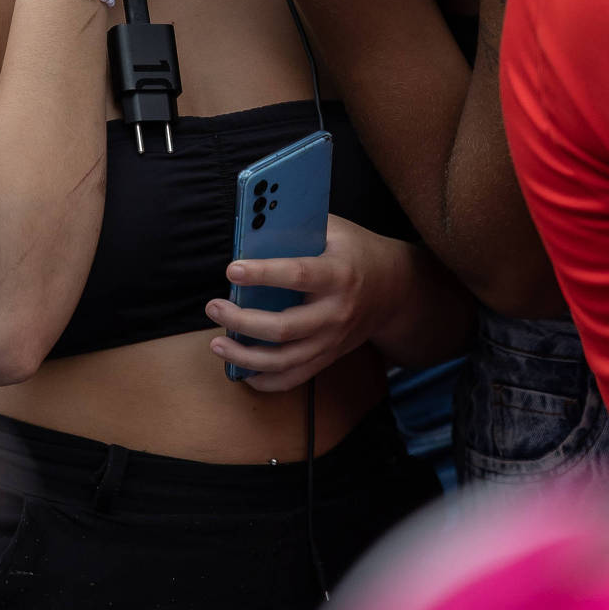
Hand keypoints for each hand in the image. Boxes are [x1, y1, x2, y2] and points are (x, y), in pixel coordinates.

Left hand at [205, 215, 416, 392]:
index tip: (232, 270)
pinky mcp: (328, 357)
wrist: (394, 290)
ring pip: (284, 361)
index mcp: (338, 274)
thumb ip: (297, 228)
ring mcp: (332, 341)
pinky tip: (241, 371)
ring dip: (245, 356)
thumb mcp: (334, 229)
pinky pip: (294, 379)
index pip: (298, 276)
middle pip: (284, 328)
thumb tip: (251, 229)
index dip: (264, 274)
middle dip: (243, 321)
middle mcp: (335, 313)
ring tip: (217, 342)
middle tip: (214, 306)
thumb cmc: (355, 252)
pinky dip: (265, 381)